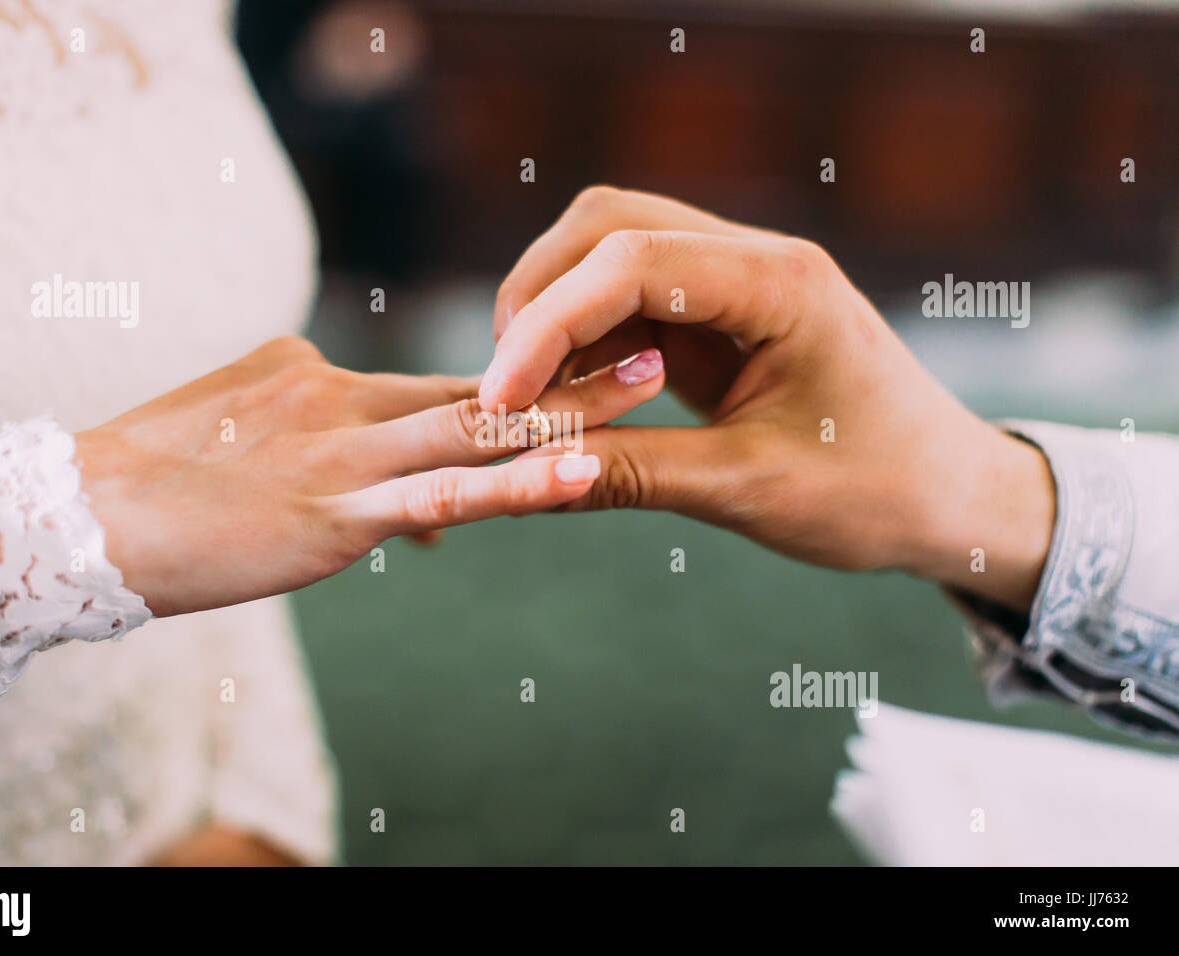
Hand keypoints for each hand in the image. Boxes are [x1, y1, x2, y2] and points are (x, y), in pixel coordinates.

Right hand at [75, 335, 663, 615]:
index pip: (441, 382)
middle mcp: (342, 398)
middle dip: (572, 368)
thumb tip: (426, 530)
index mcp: (321, 377)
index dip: (523, 373)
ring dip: (568, 410)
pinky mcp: (331, 513)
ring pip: (476, 428)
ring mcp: (342, 454)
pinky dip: (515, 487)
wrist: (76, 518)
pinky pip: (440, 497)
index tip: (592, 356)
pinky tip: (581, 477)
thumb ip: (336, 467)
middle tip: (658, 339)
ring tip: (651, 386)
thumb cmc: (156, 487)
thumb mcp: (249, 449)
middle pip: (480, 385)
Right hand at [483, 187, 1053, 611]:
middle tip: (506, 388)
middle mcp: (758, 259)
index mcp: (781, 284)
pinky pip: (631, 301)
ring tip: (532, 397)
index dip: (547, 324)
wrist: (950, 496)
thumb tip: (524, 477)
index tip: (502, 396)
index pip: (631, 263)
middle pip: (609, 225)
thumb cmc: (876, 492)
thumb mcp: (748, 489)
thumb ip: (633, 473)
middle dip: (539, 299)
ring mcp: (740, 280)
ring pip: (612, 252)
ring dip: (557, 314)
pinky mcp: (724, 313)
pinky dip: (586, 339)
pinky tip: (574, 397)